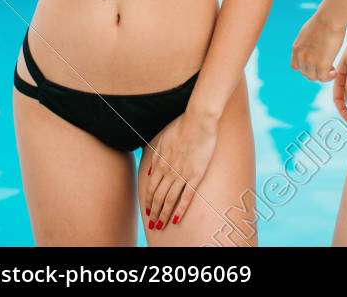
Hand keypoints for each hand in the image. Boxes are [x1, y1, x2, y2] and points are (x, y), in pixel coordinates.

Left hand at [140, 110, 216, 232]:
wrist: (199, 121)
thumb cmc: (182, 125)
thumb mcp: (163, 138)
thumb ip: (155, 155)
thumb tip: (150, 170)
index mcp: (160, 162)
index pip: (151, 188)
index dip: (148, 201)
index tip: (147, 211)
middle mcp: (169, 171)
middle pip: (159, 197)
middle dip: (154, 212)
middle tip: (153, 225)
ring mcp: (183, 174)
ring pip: (170, 199)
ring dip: (164, 214)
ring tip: (161, 225)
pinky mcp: (196, 175)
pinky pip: (187, 196)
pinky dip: (180, 209)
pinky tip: (177, 218)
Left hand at [291, 10, 345, 82]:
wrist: (330, 18)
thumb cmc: (324, 20)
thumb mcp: (308, 32)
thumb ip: (307, 42)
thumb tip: (312, 44)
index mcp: (296, 48)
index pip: (295, 66)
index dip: (306, 67)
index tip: (316, 63)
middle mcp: (300, 56)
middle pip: (305, 73)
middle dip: (315, 71)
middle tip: (327, 66)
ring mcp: (310, 61)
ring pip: (314, 77)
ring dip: (323, 75)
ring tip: (332, 69)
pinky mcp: (321, 64)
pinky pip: (323, 78)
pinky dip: (329, 77)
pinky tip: (335, 71)